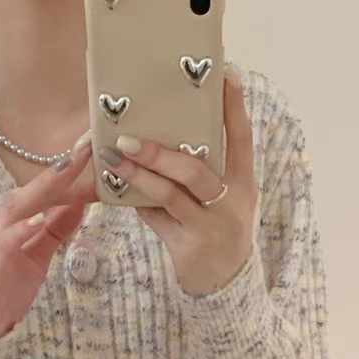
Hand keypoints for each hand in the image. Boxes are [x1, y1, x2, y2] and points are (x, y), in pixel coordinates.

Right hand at [0, 137, 96, 337]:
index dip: (68, 171)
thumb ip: (57, 228)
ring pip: (21, 206)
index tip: (91, 151)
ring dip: (45, 188)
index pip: (44, 189)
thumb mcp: (39, 253)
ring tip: (68, 170)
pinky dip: (24, 228)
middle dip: (61, 170)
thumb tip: (81, 204)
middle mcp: (2, 217)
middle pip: (34, 190)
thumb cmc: (6, 285)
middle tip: (87, 150)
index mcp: (13, 215)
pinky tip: (39, 219)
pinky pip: (9, 238)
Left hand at [107, 67, 255, 296]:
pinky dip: (139, 201)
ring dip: (140, 175)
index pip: (242, 138)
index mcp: (244, 183)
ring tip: (114, 158)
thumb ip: (202, 172)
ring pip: (172, 195)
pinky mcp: (189, 247)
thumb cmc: (218, 230)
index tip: (226, 72)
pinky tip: (119, 187)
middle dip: (161, 152)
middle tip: (128, 137)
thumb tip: (163, 133)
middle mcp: (231, 203)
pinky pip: (157, 219)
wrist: (227, 286)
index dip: (234, 106)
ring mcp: (210, 227)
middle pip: (196, 170)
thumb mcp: (223, 200)